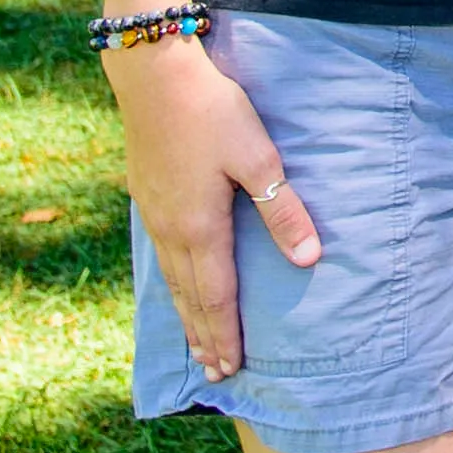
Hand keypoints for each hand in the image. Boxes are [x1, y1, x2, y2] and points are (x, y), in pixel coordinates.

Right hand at [103, 37, 315, 380]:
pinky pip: (160, 256)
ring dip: (186, 314)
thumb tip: (307, 261)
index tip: (231, 368)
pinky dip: (172, 283)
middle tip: (215, 374)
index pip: (216, 296)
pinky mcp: (146, 196)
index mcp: (200, 227)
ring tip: (195, 345)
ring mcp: (154, 214)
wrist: (153, 78)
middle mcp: (172, 230)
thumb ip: (283, 212)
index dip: (226, 334)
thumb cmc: (213, 113)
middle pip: (190, 296)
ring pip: (172, 278)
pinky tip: (175, 283)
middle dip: (204, 336)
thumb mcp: (259, 160)